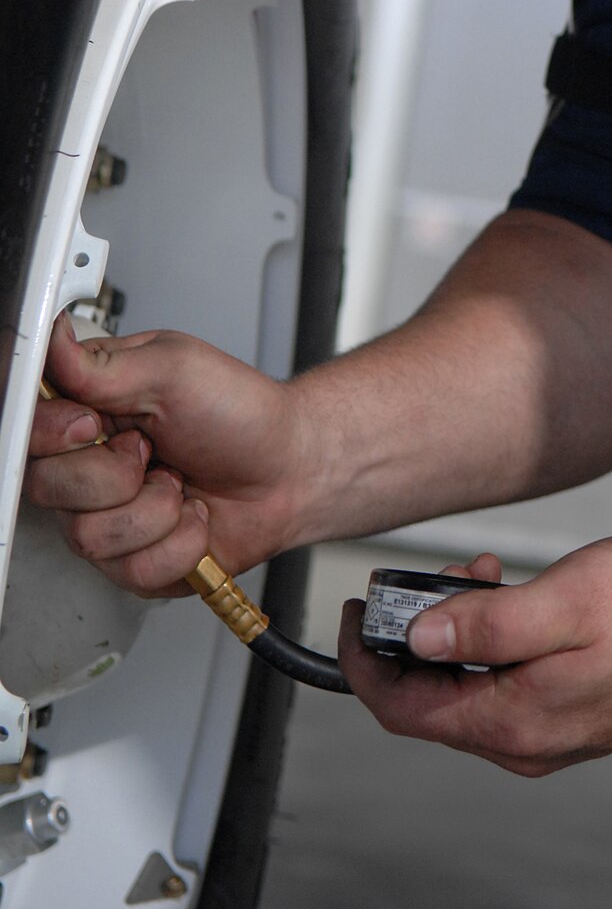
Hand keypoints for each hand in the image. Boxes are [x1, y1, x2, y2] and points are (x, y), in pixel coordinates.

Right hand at [25, 314, 299, 595]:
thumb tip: (53, 339)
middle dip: (118, 472)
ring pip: (88, 535)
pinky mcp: (132, 560)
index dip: (52, 433)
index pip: (26, 427)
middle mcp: (88, 465)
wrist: (288, 469)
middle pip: (48, 487)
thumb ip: (102, 363)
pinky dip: (179, 542)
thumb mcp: (174, 368)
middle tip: (154, 449)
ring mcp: (107, 516)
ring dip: (156, 509)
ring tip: (180, 483)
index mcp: (89, 409)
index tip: (96, 423)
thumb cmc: (239, 412)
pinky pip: (130, 569)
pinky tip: (192, 515)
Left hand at [337, 533, 611, 775]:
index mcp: (516, 724)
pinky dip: (495, 646)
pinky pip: (508, 691)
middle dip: (417, 639)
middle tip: (441, 577)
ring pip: (471, 694)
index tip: (354, 613)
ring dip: (459, 637)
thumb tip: (416, 640)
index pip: (404, 709)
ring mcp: (555, 734)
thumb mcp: (562, 600)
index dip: (363, 661)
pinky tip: (520, 601)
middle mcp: (529, 743)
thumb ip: (483, 626)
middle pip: (433, 703)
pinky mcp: (577, 716)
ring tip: (487, 576)